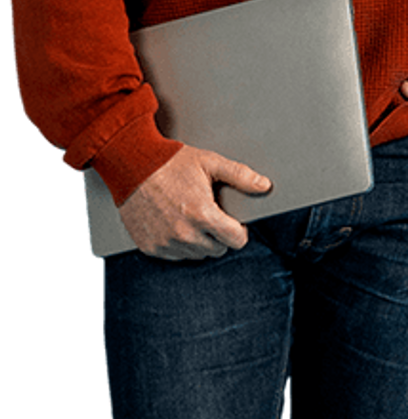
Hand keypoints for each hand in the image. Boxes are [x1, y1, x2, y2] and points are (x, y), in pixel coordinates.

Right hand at [118, 144, 271, 258]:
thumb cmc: (168, 163)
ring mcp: (166, 243)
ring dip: (198, 240)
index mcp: (202, 214)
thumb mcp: (209, 162)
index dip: (239, 231)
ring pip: (196, 254)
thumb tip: (264, 185)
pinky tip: (174, 223)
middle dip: (218, 235)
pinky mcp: (151, 247)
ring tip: (190, 217)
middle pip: (217, 249)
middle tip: (208, 215)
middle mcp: (184, 234)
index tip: (233, 223)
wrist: (131, 165)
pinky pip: (175, 255)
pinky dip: (177, 244)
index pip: (236, 241)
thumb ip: (239, 175)